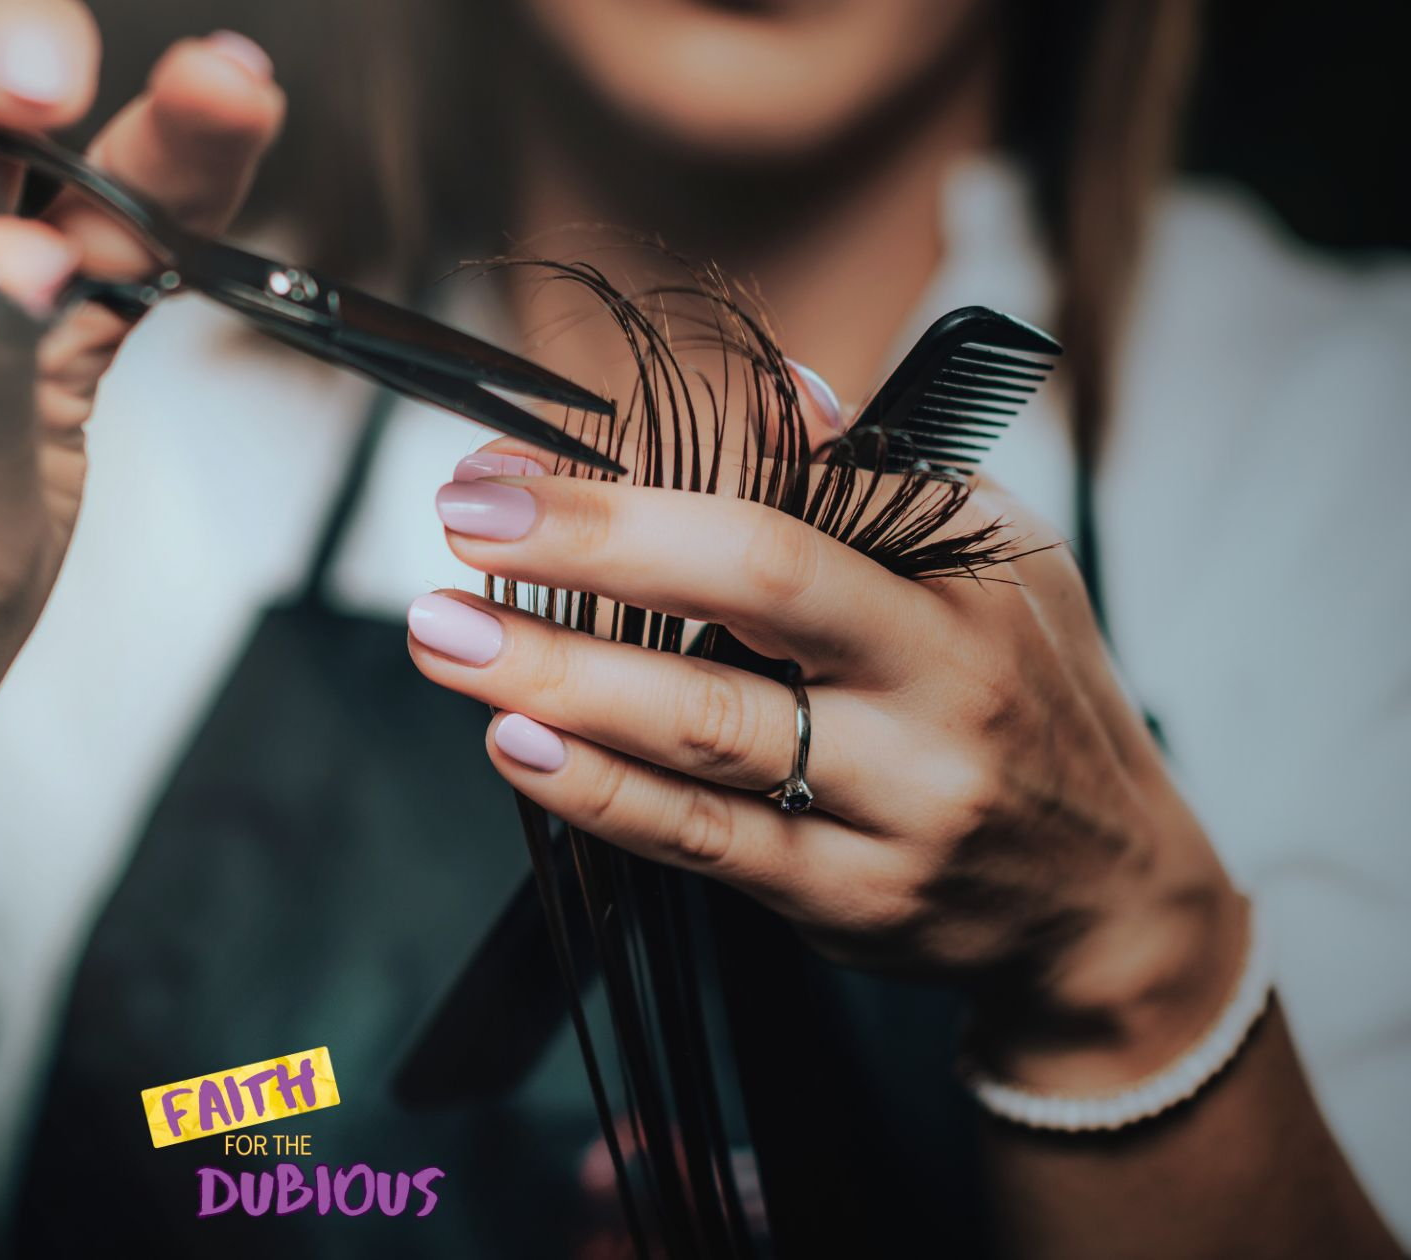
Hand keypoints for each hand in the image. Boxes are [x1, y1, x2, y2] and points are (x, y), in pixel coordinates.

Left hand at [408, 439, 1243, 1089]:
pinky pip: (705, 839)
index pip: (795, 488)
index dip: (640, 472)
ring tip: (445, 636)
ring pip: (709, 725)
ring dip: (559, 674)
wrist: (1105, 897)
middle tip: (463, 522)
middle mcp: (942, 676)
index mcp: (965, 572)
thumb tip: (775, 386)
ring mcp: (899, 796)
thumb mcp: (990, 565)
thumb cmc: (1021, 694)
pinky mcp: (849, 895)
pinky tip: (516, 744)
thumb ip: (872, 482)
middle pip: (760, 582)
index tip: (510, 463)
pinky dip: (600, 791)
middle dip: (596, 543)